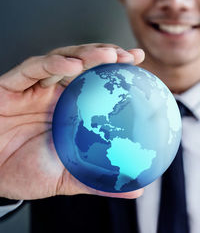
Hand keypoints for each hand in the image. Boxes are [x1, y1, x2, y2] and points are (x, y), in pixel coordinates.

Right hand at [0, 44, 144, 199]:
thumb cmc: (26, 173)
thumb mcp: (69, 178)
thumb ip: (100, 180)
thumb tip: (136, 192)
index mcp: (71, 109)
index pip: (98, 83)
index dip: (118, 70)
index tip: (140, 63)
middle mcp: (54, 93)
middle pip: (85, 65)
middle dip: (108, 55)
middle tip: (129, 57)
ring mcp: (34, 88)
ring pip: (62, 60)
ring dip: (86, 54)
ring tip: (108, 55)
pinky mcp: (10, 87)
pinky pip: (32, 69)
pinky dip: (52, 63)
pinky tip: (72, 64)